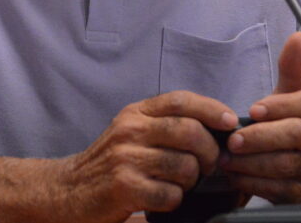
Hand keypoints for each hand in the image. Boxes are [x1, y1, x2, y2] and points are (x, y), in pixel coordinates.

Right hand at [58, 91, 239, 222]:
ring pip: (185, 166)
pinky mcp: (124, 187)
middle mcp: (131, 130)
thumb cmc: (111, 162)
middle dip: (210, 152)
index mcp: (136, 112)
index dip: (212, 109)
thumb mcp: (132, 131)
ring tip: (180, 184)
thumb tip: (217, 125)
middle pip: (189, 132)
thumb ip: (165, 124)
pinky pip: (171, 194)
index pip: (181, 100)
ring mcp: (126, 158)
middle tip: (209, 166)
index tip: (230, 122)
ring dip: (191, 181)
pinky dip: (175, 200)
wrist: (69, 189)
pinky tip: (163, 198)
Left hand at [221, 32, 300, 202]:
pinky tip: (235, 176)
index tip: (253, 109)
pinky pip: (277, 189)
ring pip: (284, 165)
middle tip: (232, 140)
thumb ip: (292, 70)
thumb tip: (298, 37)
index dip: (280, 105)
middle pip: (294, 136)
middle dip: (259, 137)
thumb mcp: (293, 99)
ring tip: (226, 159)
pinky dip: (253, 183)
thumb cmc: (296, 130)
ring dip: (251, 162)